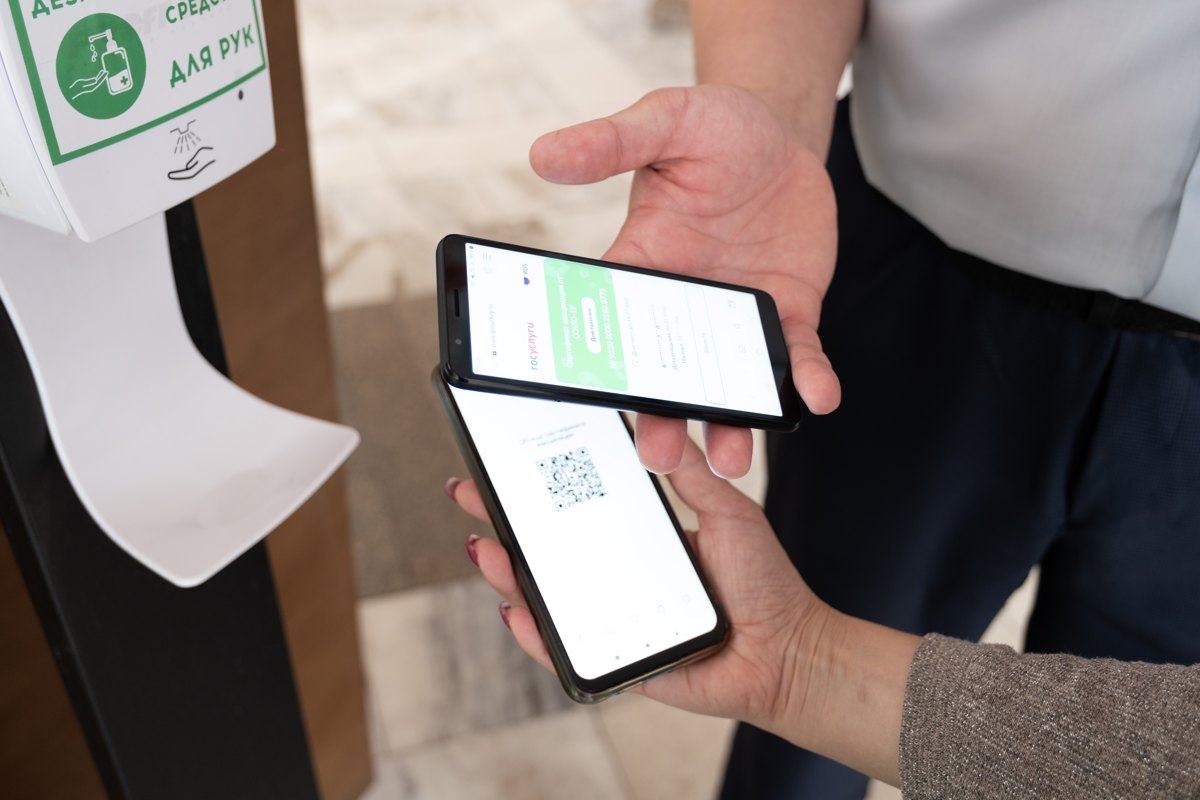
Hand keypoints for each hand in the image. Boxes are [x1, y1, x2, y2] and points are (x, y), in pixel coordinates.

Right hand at [448, 437, 829, 730]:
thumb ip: (693, 476)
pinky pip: (565, 651)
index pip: (574, 505)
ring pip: (544, 597)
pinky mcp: (616, 660)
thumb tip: (657, 431)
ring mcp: (611, 617)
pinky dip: (536, 635)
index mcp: (638, 537)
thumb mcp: (729, 513)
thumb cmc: (764, 585)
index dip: (536, 484)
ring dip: (506, 573)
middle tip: (467, 492)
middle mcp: (617, 574)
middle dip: (501, 520)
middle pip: (546, 548)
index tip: (503, 457)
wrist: (789, 651)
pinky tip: (516, 610)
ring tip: (485, 548)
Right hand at [530, 85, 840, 476]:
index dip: (597, 363)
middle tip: (658, 457)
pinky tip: (817, 398)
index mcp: (640, 265)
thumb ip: (611, 141)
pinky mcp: (786, 313)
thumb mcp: (664, 121)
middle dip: (661, 416)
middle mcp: (682, 301)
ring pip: (729, 380)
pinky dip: (807, 380)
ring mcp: (735, 313)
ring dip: (730, 421)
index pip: (609, 321)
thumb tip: (543, 155)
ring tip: (730, 458)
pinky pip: (796, 356)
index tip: (592, 401)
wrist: (782, 136)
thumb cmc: (715, 127)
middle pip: (665, 371)